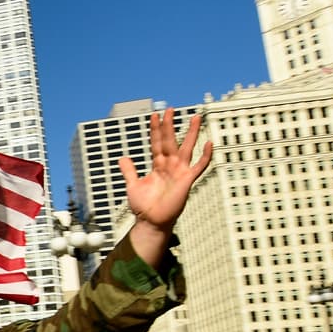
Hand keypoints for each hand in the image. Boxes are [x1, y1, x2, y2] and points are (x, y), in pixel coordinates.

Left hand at [120, 109, 212, 263]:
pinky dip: (205, 156)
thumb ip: (129, 171)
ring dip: (191, 133)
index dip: (156, 130)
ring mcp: (179, 172)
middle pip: (170, 141)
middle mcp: (170, 166)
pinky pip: (199, 166)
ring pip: (186, 148)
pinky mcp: (187, 181)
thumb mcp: (133, 185)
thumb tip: (123, 157)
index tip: (154, 115)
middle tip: (169, 109)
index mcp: (158, 166)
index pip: (157, 143)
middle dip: (169, 125)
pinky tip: (209, 144)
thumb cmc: (144, 207)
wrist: (151, 222)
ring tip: (195, 117)